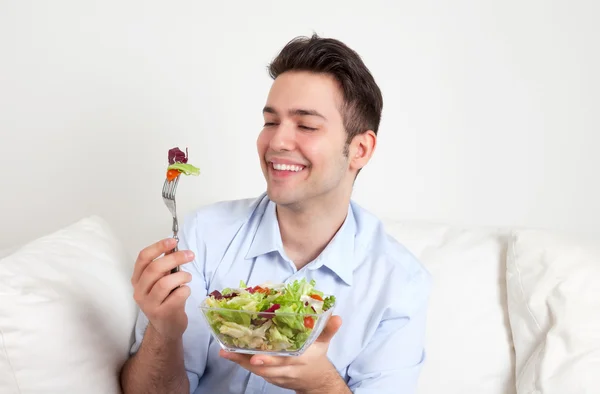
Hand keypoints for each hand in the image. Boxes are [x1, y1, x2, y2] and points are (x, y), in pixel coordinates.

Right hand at [131, 238, 194, 340]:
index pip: (143, 258)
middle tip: (190, 255)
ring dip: (182, 276)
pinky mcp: (162, 313)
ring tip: (187, 278)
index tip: (173, 240)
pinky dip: (186, 290)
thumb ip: (165, 265)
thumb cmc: (165, 299)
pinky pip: (177, 295)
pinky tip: (185, 292)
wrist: (167, 327)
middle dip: (175, 258)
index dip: (158, 247)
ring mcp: (149, 304)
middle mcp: (140, 291)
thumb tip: (173, 246)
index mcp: (138, 279)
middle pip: (154, 269)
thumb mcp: (162, 280)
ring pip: (165, 283)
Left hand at [219, 315, 347, 392]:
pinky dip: (243, 364)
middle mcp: (286, 369)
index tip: (255, 357)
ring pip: (257, 371)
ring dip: (240, 362)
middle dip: (246, 361)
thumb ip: (329, 329)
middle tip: (230, 352)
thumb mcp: (324, 342)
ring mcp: (277, 375)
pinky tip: (231, 355)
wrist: (316, 381)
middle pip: (264, 367)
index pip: (283, 361)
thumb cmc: (317, 356)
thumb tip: (337, 316)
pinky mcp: (271, 377)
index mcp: (299, 359)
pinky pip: (256, 372)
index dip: (269, 360)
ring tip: (224, 352)